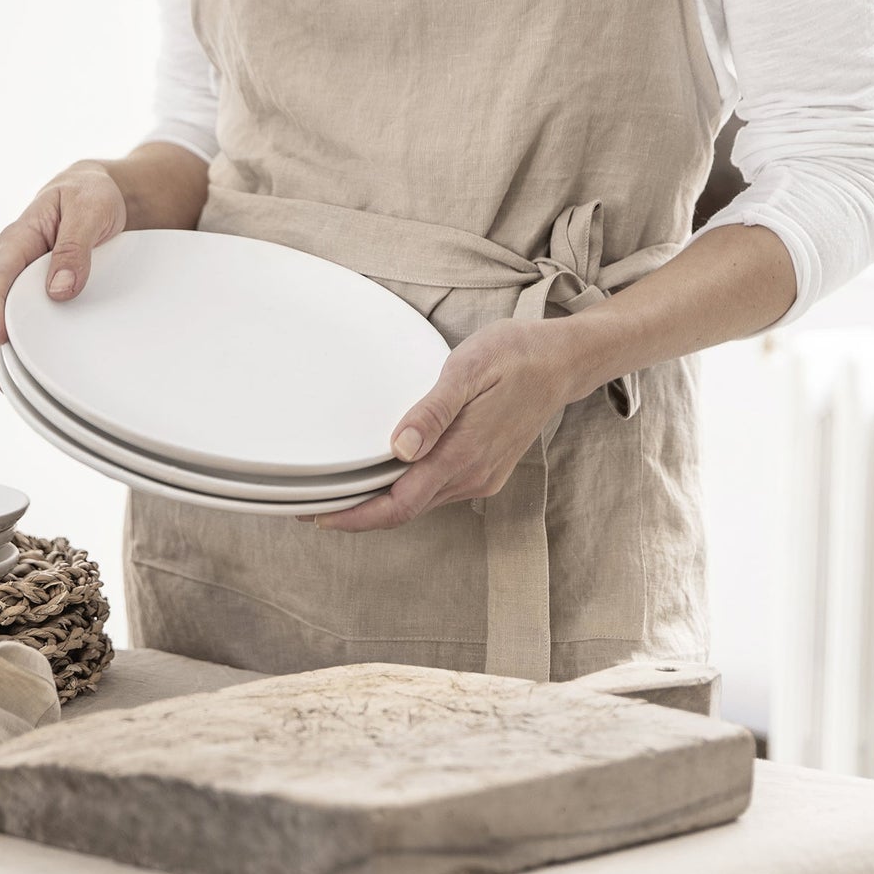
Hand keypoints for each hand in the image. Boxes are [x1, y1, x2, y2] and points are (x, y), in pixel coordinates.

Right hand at [0, 160, 127, 384]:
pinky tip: (29, 373)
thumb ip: (74, 248)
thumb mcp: (90, 211)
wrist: (103, 193)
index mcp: (19, 238)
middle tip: (2, 376)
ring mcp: (21, 281)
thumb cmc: (93, 196)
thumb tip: (59, 291)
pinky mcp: (35, 295)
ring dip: (0, 350)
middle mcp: (13, 262)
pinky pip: (19, 322)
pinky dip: (19, 347)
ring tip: (12, 386)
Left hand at [306, 316, 586, 531]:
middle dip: (358, 513)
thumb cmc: (515, 355)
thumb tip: (400, 448)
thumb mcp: (469, 369)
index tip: (318, 516)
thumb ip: (433, 411)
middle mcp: (472, 475)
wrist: (562, 362)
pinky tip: (385, 476)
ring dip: (380, 503)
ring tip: (339, 490)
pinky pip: (436, 491)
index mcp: (463, 454)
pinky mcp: (485, 470)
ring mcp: (481, 476)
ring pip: (420, 503)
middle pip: (404, 511)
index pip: (399, 505)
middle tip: (311, 503)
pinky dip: (404, 491)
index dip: (356, 517)